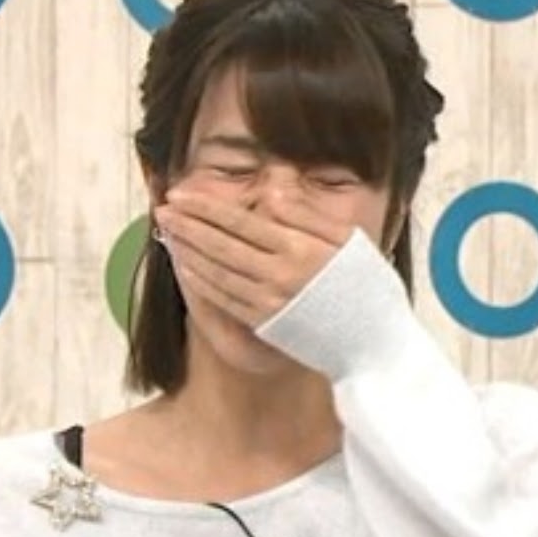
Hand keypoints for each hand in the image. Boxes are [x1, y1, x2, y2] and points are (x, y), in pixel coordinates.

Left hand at [155, 189, 352, 328]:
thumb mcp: (349, 240)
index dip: (205, 206)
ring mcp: (269, 302)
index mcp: (299, 247)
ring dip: (188, 252)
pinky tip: (186, 269)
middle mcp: (279, 274)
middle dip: (188, 225)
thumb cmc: (368, 286)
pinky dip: (202, 283)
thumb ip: (308, 215)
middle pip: (221, 244)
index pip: (240, 220)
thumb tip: (271, 193)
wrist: (375, 343)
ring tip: (167, 234)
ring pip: (217, 272)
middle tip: (162, 210)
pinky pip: (225, 300)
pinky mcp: (265, 324)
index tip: (180, 194)